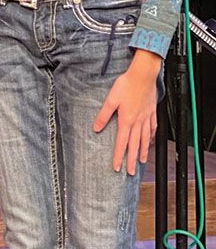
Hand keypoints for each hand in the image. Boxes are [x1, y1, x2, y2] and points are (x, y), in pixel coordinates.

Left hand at [92, 49, 161, 173]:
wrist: (143, 76)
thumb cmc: (126, 85)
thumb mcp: (110, 99)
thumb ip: (103, 115)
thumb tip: (96, 128)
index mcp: (126, 120)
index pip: (121, 143)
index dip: (118, 156)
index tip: (116, 167)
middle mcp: (137, 122)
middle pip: (134, 145)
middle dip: (131, 160)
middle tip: (130, 172)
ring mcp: (146, 118)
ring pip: (145, 139)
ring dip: (142, 151)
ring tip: (141, 161)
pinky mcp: (151, 113)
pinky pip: (152, 129)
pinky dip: (151, 138)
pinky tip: (150, 141)